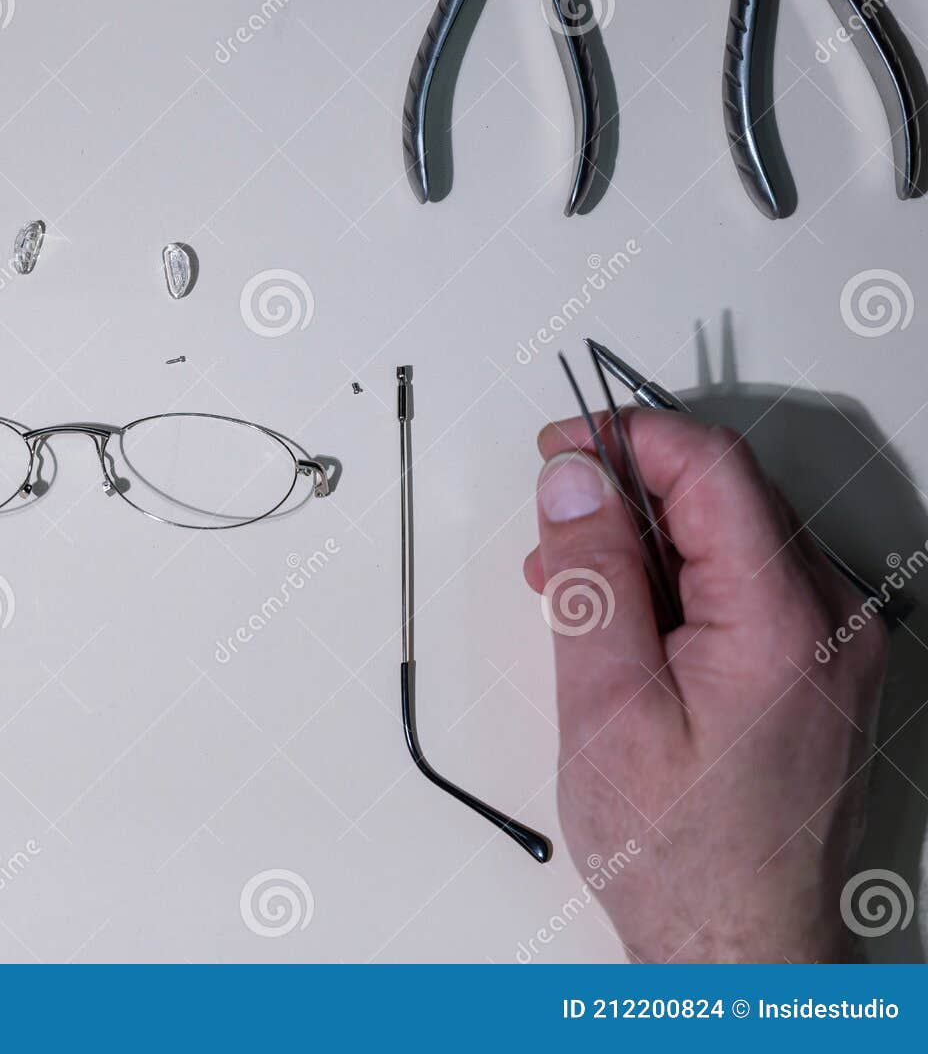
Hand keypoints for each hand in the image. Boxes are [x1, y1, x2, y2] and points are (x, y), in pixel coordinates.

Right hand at [524, 411, 886, 962]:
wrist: (739, 945)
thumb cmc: (676, 850)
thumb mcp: (606, 705)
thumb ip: (592, 578)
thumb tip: (575, 479)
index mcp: (783, 621)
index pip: (712, 469)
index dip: (626, 439)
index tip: (560, 448)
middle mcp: (830, 621)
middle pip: (725, 497)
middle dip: (626, 496)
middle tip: (551, 534)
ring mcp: (832, 645)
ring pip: (732, 539)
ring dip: (646, 543)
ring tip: (572, 594)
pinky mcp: (818, 669)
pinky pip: (746, 586)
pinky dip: (679, 584)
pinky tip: (625, 624)